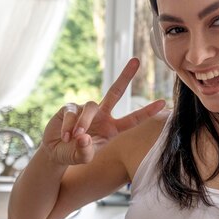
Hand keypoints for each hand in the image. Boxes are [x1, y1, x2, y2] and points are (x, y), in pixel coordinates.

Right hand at [41, 58, 165, 164]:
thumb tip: (83, 136)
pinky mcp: (70, 107)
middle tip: (136, 60)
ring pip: (90, 107)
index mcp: (112, 128)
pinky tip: (64, 136)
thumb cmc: (74, 153)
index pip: (132, 119)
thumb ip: (85, 151)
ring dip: (83, 123)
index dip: (147, 111)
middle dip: (126, 76)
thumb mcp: (82, 158)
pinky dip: (69, 126)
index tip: (163, 102)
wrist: (55, 152)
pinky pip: (72, 113)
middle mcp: (102, 115)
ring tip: (74, 138)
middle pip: (116, 92)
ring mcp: (86, 109)